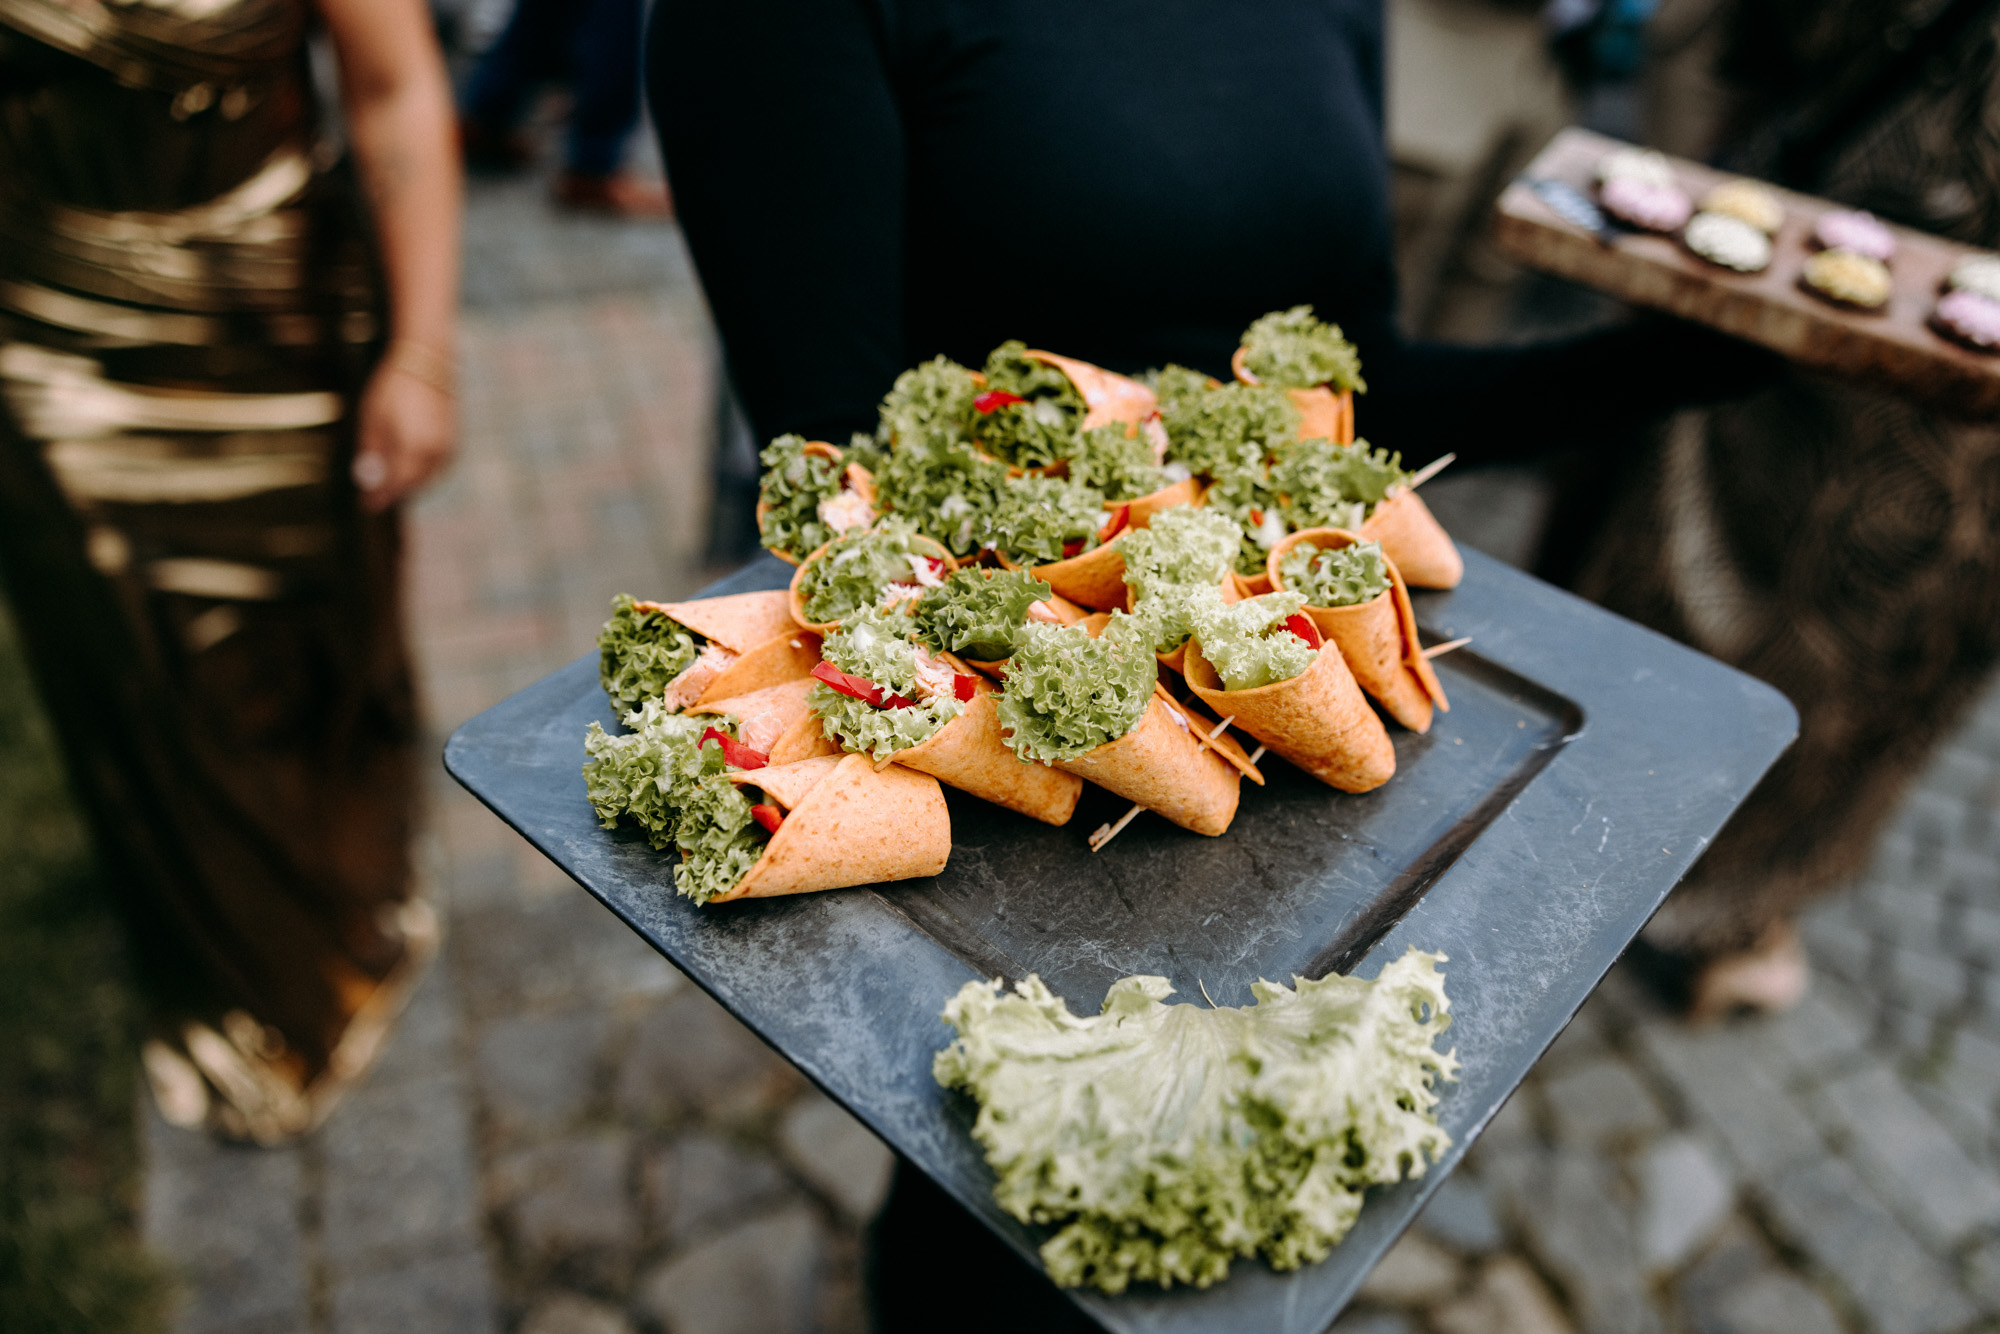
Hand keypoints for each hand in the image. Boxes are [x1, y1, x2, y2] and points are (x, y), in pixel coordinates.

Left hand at [352, 353, 456, 511]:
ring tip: (390, 481)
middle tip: (375, 494)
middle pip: (413, 484)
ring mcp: (447, 447)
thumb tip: (367, 480)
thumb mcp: (373, 419)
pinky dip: (423, 471)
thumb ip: (371, 452)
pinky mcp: (454, 440)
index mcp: (412, 447)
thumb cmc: (393, 387)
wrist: (427, 362)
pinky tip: (409, 466)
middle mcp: (434, 452)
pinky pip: (438, 466)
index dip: (380, 497)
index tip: (366, 505)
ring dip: (409, 482)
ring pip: (428, 477)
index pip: (395, 485)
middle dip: (394, 490)